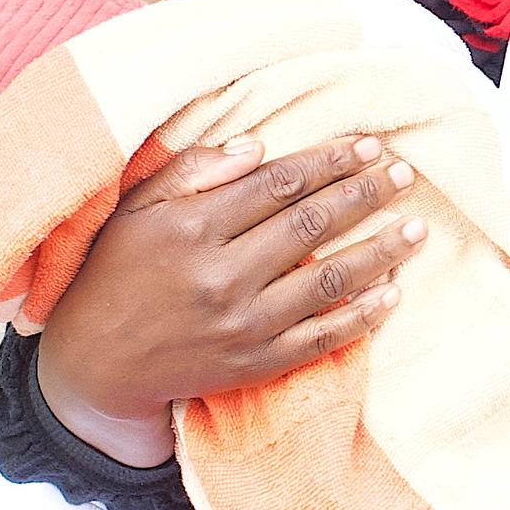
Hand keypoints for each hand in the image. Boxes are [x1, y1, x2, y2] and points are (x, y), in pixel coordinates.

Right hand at [32, 135, 423, 462]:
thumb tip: (259, 147)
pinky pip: (322, 338)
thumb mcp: (134, 209)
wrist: (92, 363)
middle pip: (311, 225)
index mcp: (191, 229)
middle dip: (365, 194)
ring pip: (328, 280)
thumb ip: (192, 171)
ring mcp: (241, 325)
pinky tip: (394, 292)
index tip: (368, 145)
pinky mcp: (254, 364)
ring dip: (381, 251)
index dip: (329, 161)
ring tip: (417, 228)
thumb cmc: (114, 272)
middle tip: (404, 172)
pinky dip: (363, 316)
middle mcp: (220, 276)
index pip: (279, 185)